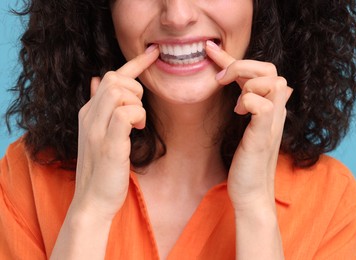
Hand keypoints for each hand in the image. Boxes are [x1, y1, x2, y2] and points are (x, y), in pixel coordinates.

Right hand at [72, 45, 158, 220]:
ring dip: (137, 104)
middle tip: (139, 111)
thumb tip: (96, 81)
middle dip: (136, 88)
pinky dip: (137, 116)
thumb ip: (98, 107)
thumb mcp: (97, 133)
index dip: (135, 63)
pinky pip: (125, 113)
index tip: (154, 53)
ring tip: (138, 124)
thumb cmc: (102, 168)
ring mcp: (96, 128)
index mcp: (88, 112)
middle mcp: (89, 115)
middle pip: (115, 78)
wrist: (92, 200)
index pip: (111, 77)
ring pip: (120, 91)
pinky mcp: (109, 143)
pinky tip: (138, 130)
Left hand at [206, 41, 291, 211]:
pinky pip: (262, 104)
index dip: (233, 57)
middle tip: (222, 81)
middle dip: (243, 66)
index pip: (259, 71)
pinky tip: (239, 112)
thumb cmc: (245, 162)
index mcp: (269, 107)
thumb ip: (248, 108)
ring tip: (236, 105)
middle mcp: (275, 111)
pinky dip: (248, 101)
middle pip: (272, 69)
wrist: (250, 192)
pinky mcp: (264, 135)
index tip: (210, 50)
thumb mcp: (246, 128)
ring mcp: (272, 122)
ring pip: (272, 80)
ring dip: (247, 84)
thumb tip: (243, 93)